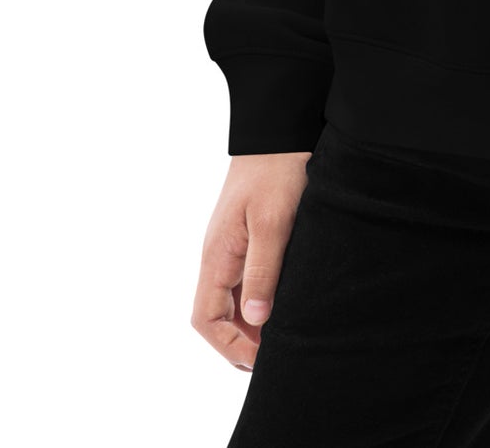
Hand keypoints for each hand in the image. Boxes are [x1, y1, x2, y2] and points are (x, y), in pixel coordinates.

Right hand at [191, 151, 312, 369]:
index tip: (262, 359)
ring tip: (283, 337)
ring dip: (250, 325)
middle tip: (276, 357)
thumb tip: (256, 320)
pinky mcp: (247, 237)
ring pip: (231, 300)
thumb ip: (263, 271)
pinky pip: (245, 281)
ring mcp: (231, 247)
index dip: (228, 346)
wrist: (279, 129)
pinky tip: (284, 305)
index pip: (205, 319)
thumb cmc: (276, 171)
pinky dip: (259, 301)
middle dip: (240, 343)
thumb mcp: (273, 222)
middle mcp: (218, 256)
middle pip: (216, 316)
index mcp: (216, 255)